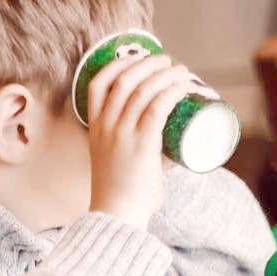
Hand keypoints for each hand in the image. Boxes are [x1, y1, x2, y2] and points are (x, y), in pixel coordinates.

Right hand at [86, 54, 194, 228]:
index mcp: (96, 127)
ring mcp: (122, 134)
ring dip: (165, 75)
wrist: (117, 216)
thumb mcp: (119, 162)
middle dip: (149, 65)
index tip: (137, 59)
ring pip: (144, 90)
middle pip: (126, 80)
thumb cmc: (122, 194)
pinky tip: (181, 87)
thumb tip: (174, 149)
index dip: (118, 64)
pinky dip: (171, 93)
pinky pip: (156, 108)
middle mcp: (106, 126)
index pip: (99, 84)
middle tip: (167, 63)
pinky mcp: (141, 144)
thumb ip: (141, 151)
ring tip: (181, 72)